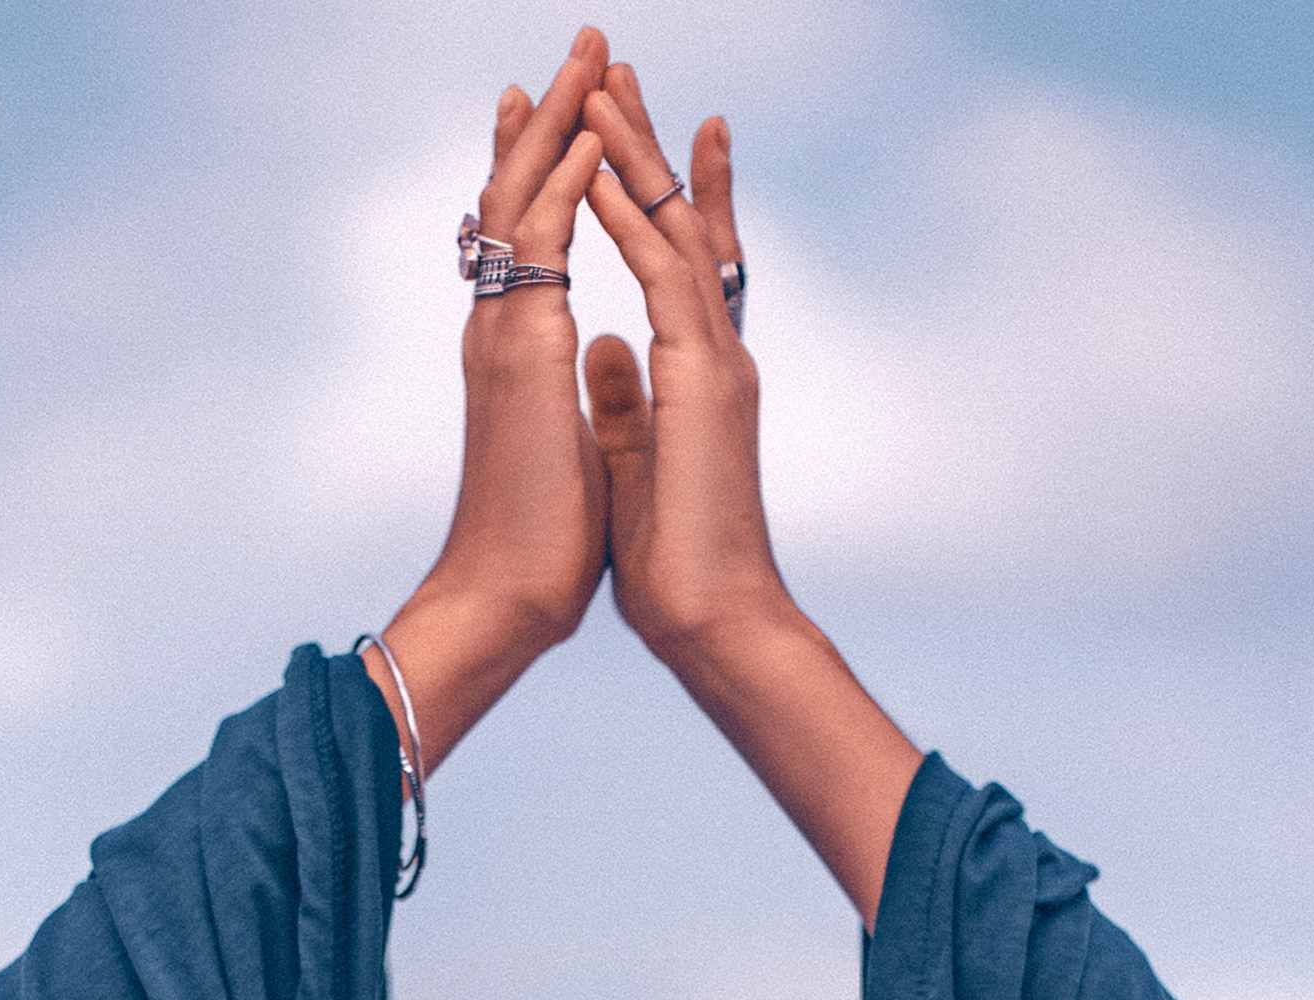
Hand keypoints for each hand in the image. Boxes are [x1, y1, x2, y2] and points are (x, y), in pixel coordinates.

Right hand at [419, 27, 611, 654]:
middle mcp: (508, 329)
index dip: (562, 168)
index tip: (579, 110)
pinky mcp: (522, 357)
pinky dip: (567, 187)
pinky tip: (590, 136)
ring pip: (528, 202)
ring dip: (561, 123)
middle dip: (556, 116)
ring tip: (588, 53)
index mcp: (526, 350)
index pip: (543, 237)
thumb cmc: (541, 542)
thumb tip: (602, 352)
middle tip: (584, 45)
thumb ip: (589, 389)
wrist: (507, 597)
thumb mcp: (578, 445)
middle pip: (527, 196)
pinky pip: (543, 249)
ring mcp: (507, 337)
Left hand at [578, 66, 793, 663]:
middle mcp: (711, 352)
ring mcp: (713, 360)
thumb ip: (626, 398)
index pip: (675, 260)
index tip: (622, 135)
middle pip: (680, 220)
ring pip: (676, 228)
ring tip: (603, 80)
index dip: (652, 192)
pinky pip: (662, 274)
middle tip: (616, 68)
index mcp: (694, 374)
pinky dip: (631, 216)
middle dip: (644, 144)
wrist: (710, 617)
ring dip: (634, 153)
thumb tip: (602, 349)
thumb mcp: (637, 460)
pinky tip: (600, 167)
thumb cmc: (676, 560)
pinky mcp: (701, 381)